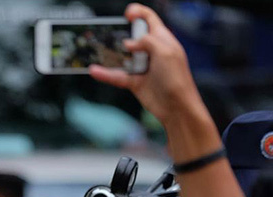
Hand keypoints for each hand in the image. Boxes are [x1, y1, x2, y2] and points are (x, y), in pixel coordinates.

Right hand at [87, 4, 204, 127]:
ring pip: (122, 57)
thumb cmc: (176, 78)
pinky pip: (117, 75)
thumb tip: (128, 43)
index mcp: (162, 39)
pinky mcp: (135, 82)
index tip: (126, 14)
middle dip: (120, 34)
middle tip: (109, 34)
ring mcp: (142, 67)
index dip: (138, 13)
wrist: (177, 108)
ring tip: (96, 50)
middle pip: (132, 37)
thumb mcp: (165, 52)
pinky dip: (105, 73)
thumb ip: (147, 41)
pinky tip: (94, 70)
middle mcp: (151, 51)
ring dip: (109, 54)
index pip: (149, 20)